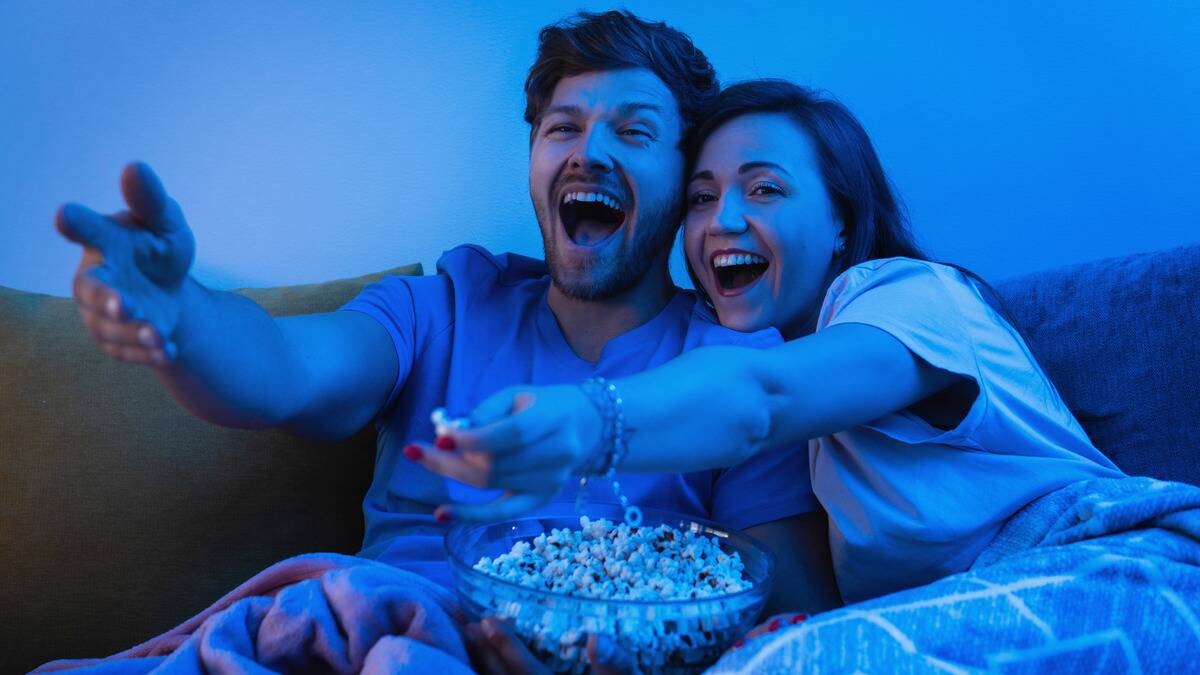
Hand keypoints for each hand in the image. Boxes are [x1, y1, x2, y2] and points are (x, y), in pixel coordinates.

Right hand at [55, 162, 194, 365]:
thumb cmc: (159, 251)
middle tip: (121, 302)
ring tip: (159, 332)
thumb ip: (150, 201)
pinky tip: (169, 349)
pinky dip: (149, 351)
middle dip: (105, 297)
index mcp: (103, 242)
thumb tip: (135, 167)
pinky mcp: (116, 341)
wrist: (172, 296)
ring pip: (113, 325)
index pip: (87, 229)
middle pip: (91, 289)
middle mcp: (94, 279)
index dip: (76, 223)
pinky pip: (130, 350)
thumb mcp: (165, 224)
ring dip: (136, 330)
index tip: (64, 215)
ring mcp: (101, 314)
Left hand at [412, 384, 602, 521]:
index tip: (440, 436)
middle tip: (417, 450)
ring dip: (453, 473)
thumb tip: (446, 434)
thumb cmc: (542, 406)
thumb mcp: (516, 396)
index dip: (473, 438)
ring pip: (491, 483)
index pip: (511, 434)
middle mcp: (557, 454)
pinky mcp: (542, 499)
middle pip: (495, 463)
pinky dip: (469, 515)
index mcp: (553, 419)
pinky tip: (441, 514)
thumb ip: (484, 413)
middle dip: (450, 458)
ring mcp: (551, 481)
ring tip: (427, 458)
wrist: (586, 426)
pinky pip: (501, 513)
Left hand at [464, 616, 641, 674]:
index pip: (528, 674)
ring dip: (482, 663)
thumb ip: (617, 664)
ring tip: (466, 635)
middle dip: (484, 654)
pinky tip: (483, 658)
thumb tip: (598, 640)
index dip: (507, 648)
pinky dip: (492, 673)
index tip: (488, 621)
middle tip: (465, 622)